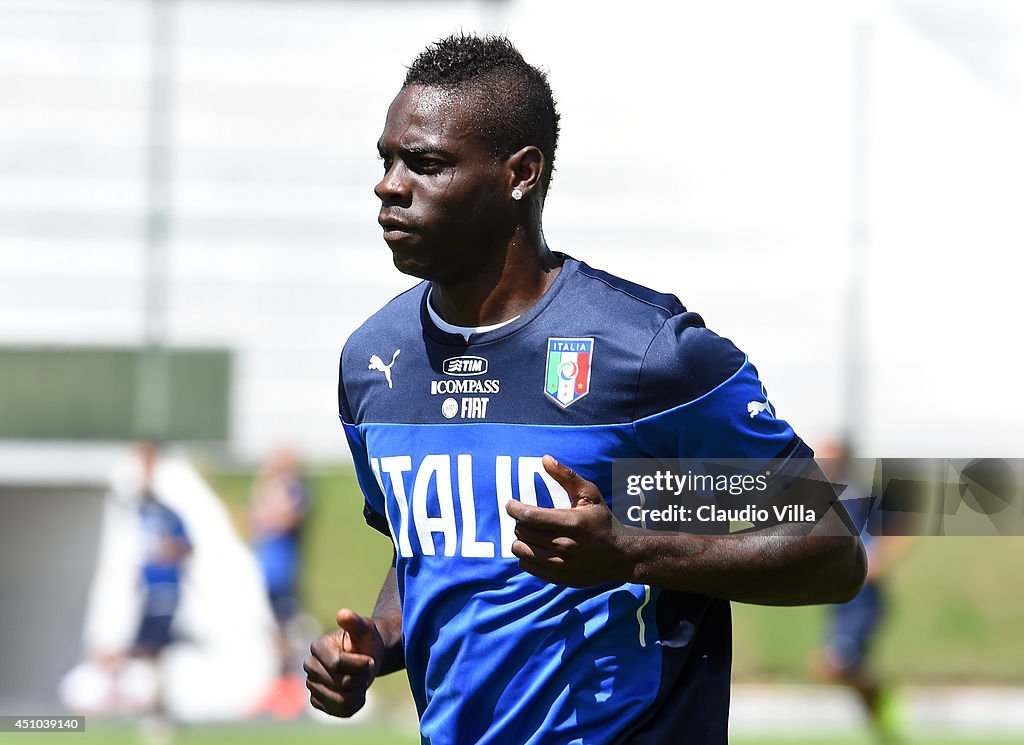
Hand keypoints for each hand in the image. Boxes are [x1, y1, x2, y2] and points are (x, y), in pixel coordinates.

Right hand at [303, 609, 384, 716]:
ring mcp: (312, 685)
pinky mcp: (318, 702)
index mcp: (317, 647)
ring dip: (359, 691)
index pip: (337, 663)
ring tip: (360, 680)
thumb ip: (355, 622)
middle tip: (365, 669)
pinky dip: (355, 704)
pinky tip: (356, 692)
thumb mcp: (365, 629)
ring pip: (341, 700)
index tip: (369, 659)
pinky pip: (340, 711)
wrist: (366, 658)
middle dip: (360, 677)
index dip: (360, 664)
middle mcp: (310, 666)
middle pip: (341, 683)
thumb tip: (343, 614)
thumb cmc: (366, 641)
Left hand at [505, 455, 634, 586]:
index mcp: (571, 523)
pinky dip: (526, 556)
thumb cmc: (603, 521)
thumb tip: (544, 459)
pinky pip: (527, 566)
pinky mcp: (557, 578)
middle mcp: (564, 545)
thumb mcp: (590, 495)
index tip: (510, 504)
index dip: (514, 508)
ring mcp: (559, 564)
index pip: (530, 516)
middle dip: (519, 523)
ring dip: (520, 540)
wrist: (620, 556)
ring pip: (521, 551)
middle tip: (526, 518)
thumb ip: (567, 476)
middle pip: (522, 532)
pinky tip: (536, 548)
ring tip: (529, 533)